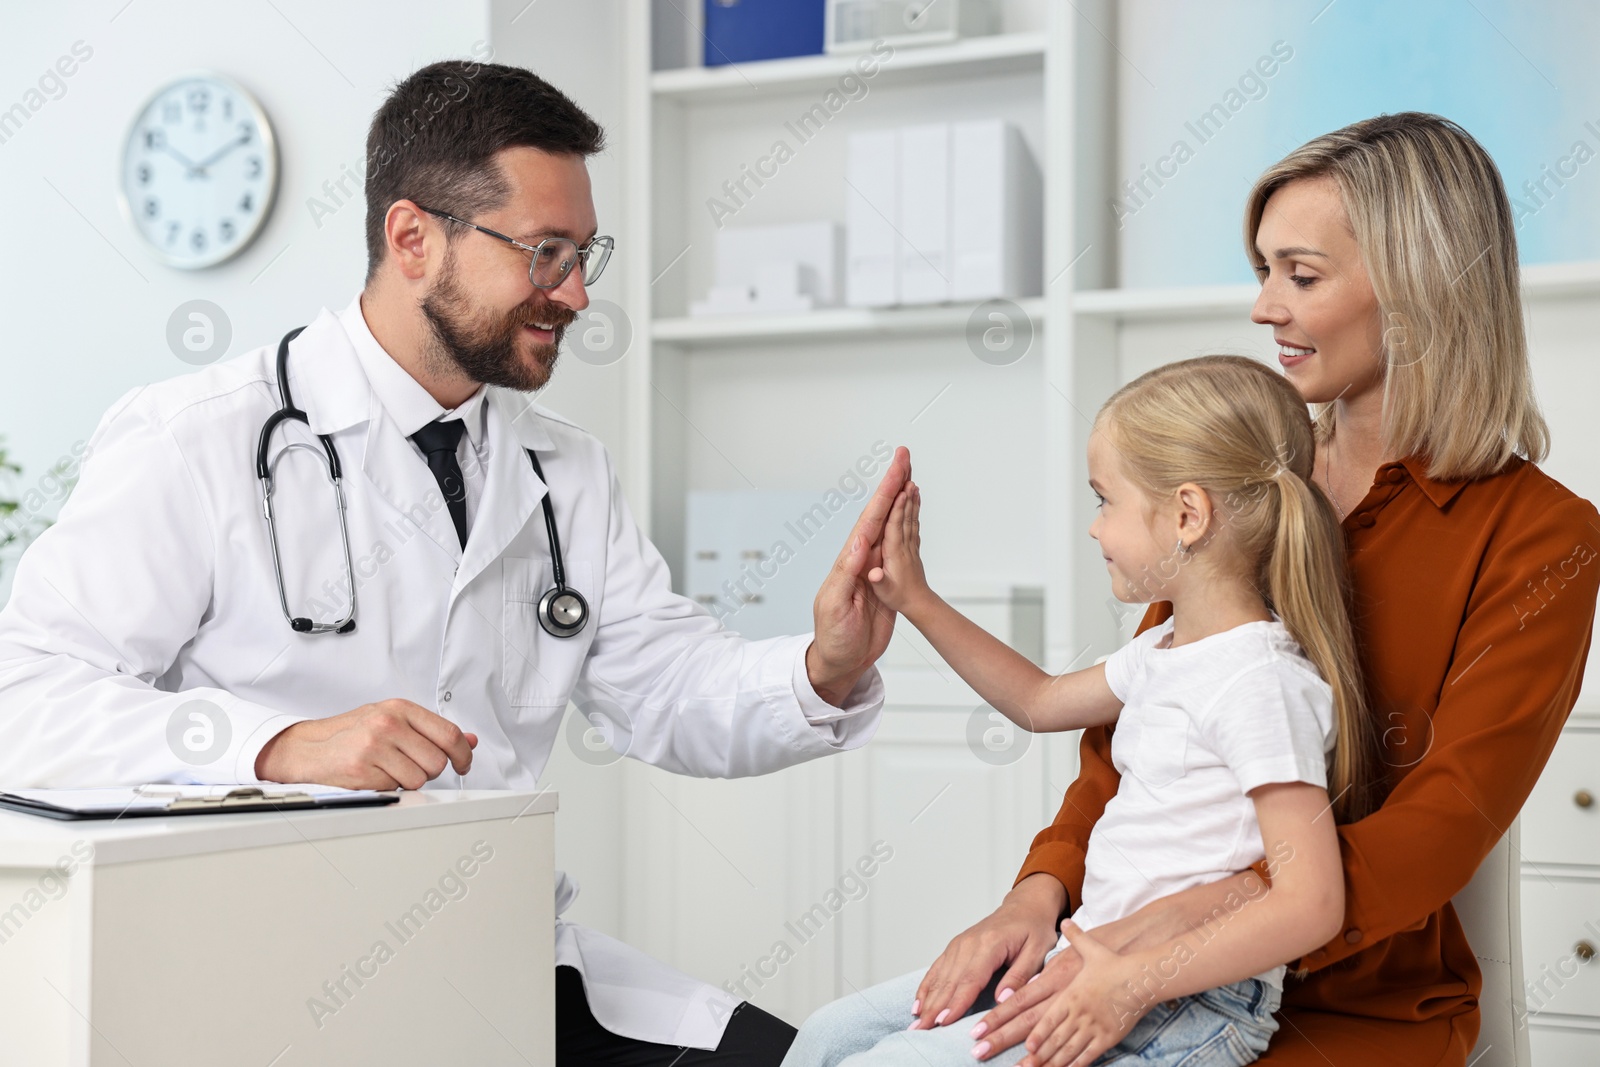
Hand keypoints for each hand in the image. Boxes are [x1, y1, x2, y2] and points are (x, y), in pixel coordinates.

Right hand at [255, 699, 477, 788]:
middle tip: (410, 766)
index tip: (464, 764)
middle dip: (429, 770)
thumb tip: (469, 741)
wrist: (310, 748)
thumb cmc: (353, 734)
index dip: (463, 754)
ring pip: (419, 779)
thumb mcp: (394, 721)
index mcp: (399, 708)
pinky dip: (390, 788)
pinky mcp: (362, 770)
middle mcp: (388, 724)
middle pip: (437, 761)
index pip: (449, 733)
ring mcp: (374, 746)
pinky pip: (396, 789)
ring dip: (409, 781)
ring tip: (388, 769)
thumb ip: (432, 731)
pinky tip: (375, 776)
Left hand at [806, 446, 910, 704]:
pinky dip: (904, 524)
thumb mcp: (836, 606)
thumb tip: (860, 543)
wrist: (841, 660)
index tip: (897, 468)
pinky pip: (897, 544)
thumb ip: (847, 575)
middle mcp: (861, 558)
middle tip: (904, 455)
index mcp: (850, 561)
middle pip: (880, 513)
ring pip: (890, 524)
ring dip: (900, 498)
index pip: (870, 519)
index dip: (884, 492)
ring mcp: (873, 567)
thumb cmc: (834, 637)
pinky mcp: (884, 580)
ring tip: (909, 472)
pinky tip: (909, 512)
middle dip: (892, 483)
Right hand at [866, 481, 931, 614]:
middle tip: (907, 472)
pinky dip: (914, 507)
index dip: (898, 507)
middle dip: (906, 492)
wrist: (918, 602)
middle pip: (904, 513)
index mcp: (894, 553)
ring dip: (911, 496)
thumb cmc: (899, 597)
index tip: (901, 489)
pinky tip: (915, 497)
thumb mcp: (884, 592)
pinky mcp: (912, 545)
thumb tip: (875, 574)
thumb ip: (879, 581)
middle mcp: (904, 544)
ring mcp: (910, 543)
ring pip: (910, 515)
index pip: (895, 526)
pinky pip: (913, 521)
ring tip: (911, 478)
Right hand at [912, 874, 1061, 1032]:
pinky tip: (919, 1003)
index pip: (970, 979)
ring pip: (940, 976)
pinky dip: (926, 986)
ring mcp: (959, 944)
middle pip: (949, 981)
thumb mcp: (1038, 951)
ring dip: (927, 1000)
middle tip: (922, 1030)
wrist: (1024, 907)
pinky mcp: (956, 947)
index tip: (943, 1021)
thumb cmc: (1033, 929)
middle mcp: (969, 943)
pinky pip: (937, 968)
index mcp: (990, 944)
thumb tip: (1002, 1000)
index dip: (956, 1002)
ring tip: (917, 1022)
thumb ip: (1020, 976)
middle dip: (934, 1008)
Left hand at [1015, 921, 1145, 1066]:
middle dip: (1027, 1050)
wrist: (1143, 977)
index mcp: (1066, 990)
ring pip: (1065, 1048)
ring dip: (1048, 1061)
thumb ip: (1074, 937)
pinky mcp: (1107, 1037)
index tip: (1013, 1040)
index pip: (1039, 1012)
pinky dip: (1074, 1064)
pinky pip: (1087, 1055)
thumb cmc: (1116, 963)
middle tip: (1010, 1062)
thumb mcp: (1091, 948)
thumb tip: (1065, 922)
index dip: (1026, 1028)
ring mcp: (1091, 1025)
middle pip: (1048, 1035)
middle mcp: (1076, 1011)